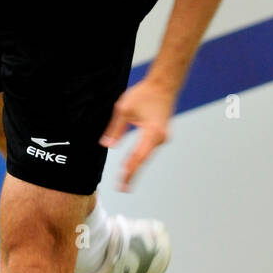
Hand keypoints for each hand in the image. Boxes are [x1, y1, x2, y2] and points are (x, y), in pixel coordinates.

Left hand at [100, 77, 174, 191]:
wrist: (164, 84)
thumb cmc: (144, 94)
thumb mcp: (123, 109)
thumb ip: (115, 129)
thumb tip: (108, 146)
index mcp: (152, 132)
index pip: (138, 157)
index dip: (129, 171)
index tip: (122, 182)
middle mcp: (160, 138)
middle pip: (143, 159)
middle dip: (132, 173)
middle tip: (123, 188)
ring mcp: (162, 137)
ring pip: (146, 155)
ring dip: (136, 166)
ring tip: (125, 180)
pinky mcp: (161, 134)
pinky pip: (148, 149)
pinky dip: (140, 157)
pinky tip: (132, 165)